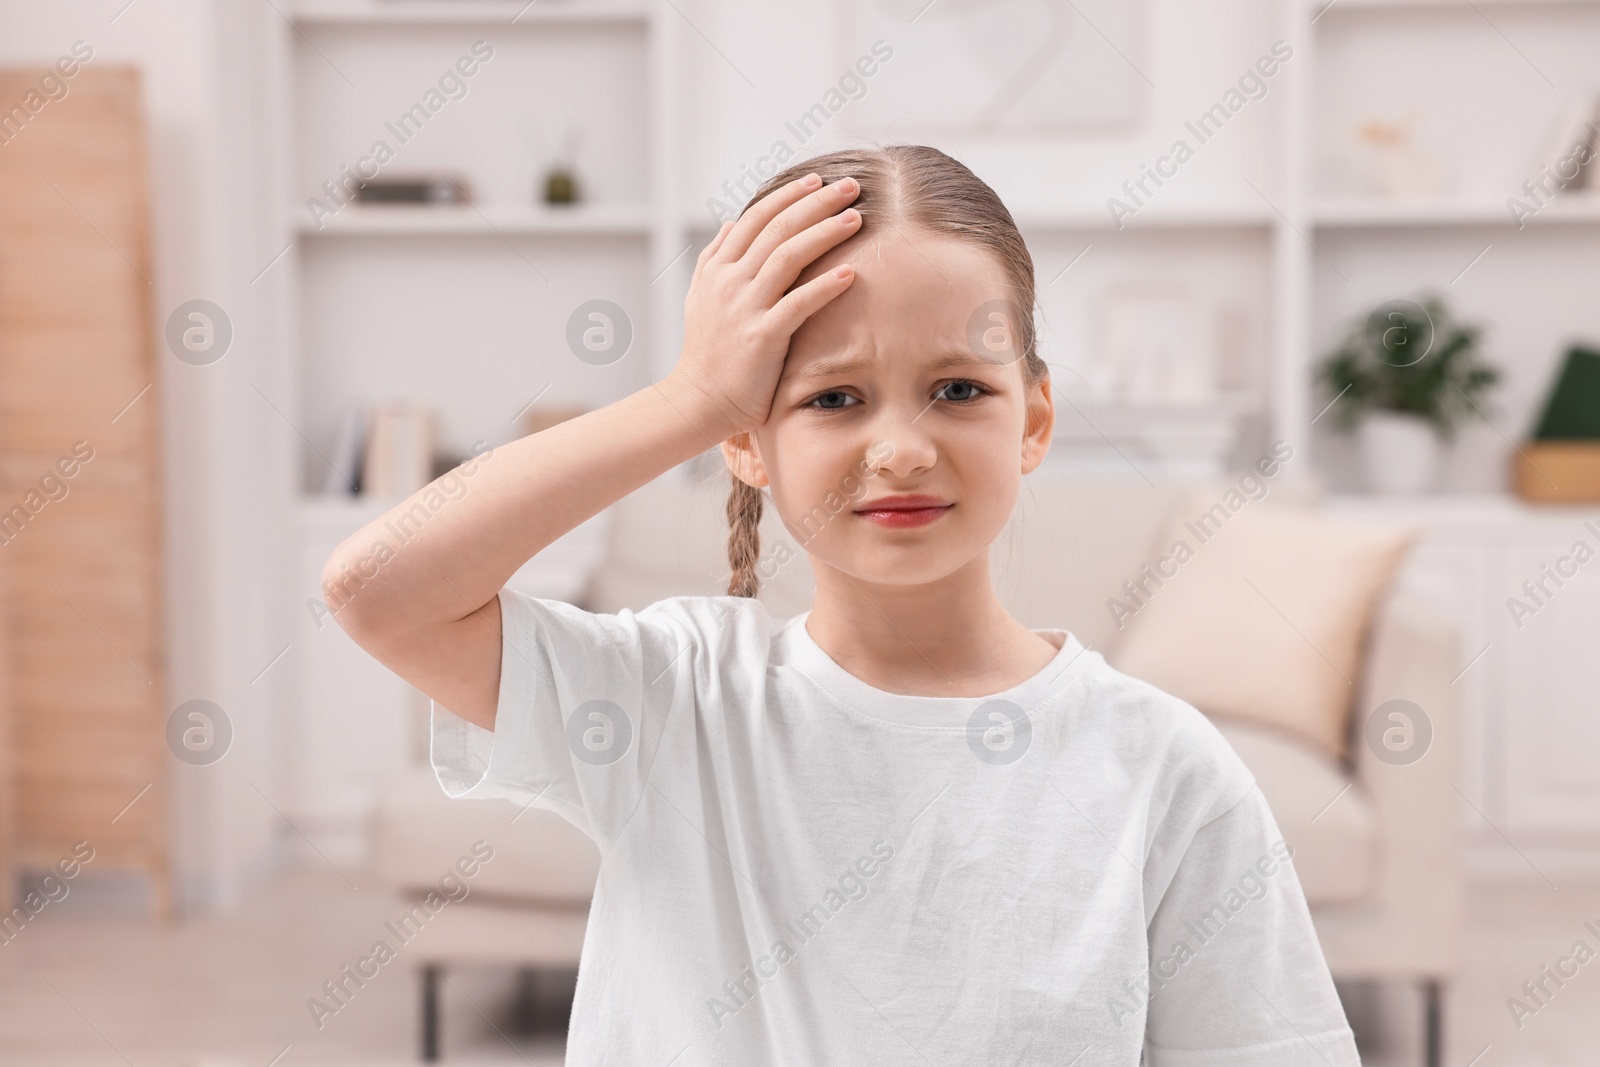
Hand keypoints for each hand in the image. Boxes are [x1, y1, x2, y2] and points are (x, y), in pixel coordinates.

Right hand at [669, 172, 861, 437]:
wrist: (697, 401)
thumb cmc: (706, 353)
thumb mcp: (700, 297)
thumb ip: (713, 257)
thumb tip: (727, 222)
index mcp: (718, 268)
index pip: (756, 218)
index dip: (788, 196)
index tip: (817, 181)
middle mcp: (730, 281)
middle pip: (777, 228)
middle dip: (816, 203)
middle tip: (850, 186)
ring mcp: (744, 308)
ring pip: (788, 256)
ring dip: (824, 233)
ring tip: (856, 218)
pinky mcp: (761, 338)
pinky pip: (797, 305)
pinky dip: (824, 287)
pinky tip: (850, 272)